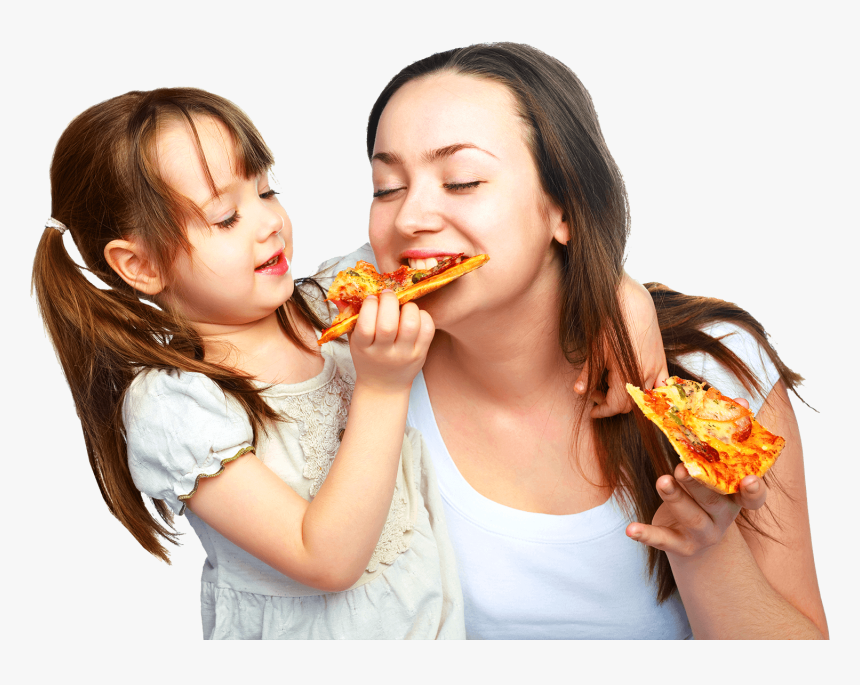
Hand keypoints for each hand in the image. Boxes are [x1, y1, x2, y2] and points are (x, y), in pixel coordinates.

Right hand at [345, 290, 434, 390]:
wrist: (384, 386)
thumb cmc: (368, 357)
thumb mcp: (354, 341)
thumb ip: (350, 319)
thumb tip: (342, 294)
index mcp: (364, 348)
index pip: (365, 325)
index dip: (370, 306)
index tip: (372, 298)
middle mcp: (384, 353)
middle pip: (388, 324)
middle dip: (389, 301)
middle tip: (388, 295)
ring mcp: (404, 354)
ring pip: (411, 325)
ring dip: (408, 307)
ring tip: (403, 305)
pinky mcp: (421, 354)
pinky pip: (428, 330)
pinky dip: (423, 316)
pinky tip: (415, 315)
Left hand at [574, 272, 668, 417]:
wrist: (633, 304)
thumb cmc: (611, 325)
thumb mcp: (595, 350)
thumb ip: (588, 374)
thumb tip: (578, 391)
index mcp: (625, 374)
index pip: (615, 406)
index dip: (602, 410)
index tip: (592, 410)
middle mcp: (643, 375)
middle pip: (628, 405)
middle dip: (611, 403)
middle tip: (596, 393)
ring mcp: (655, 369)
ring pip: (642, 397)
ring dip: (627, 398)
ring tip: (611, 387)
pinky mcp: (662, 362)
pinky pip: (660, 387)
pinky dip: (648, 391)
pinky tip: (634, 384)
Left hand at [625, 400, 767, 556]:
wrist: (696, 539)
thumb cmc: (706, 494)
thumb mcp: (717, 472)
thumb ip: (723, 439)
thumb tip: (738, 399)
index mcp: (735, 497)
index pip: (753, 497)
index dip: (754, 490)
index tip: (750, 480)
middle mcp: (723, 517)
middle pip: (715, 502)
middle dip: (700, 485)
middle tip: (683, 468)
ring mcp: (703, 533)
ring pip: (691, 517)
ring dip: (675, 499)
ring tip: (662, 480)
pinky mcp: (680, 545)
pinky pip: (663, 539)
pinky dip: (647, 534)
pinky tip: (631, 529)